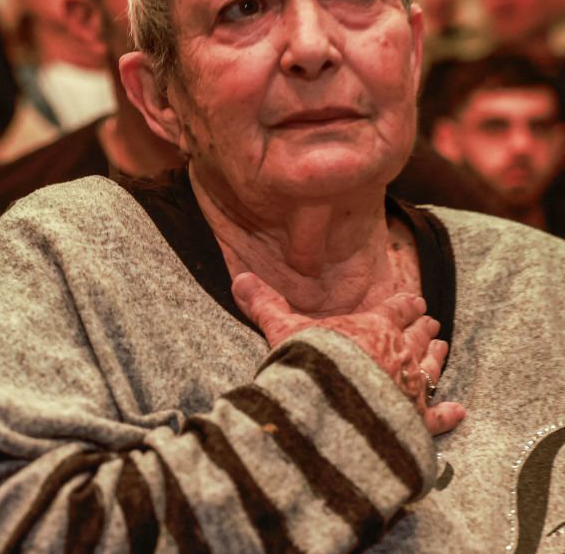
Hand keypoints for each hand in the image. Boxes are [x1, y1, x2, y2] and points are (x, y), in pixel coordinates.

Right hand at [232, 272, 465, 435]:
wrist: (327, 410)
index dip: (404, 305)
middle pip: (418, 336)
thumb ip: (265, 304)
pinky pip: (437, 416)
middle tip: (432, 324)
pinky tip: (459, 410)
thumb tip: (239, 278)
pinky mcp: (414, 421)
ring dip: (438, 358)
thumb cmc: (309, 364)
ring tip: (443, 348)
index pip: (396, 310)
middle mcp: (399, 354)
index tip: (415, 301)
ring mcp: (410, 388)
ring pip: (431, 369)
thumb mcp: (283, 330)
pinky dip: (448, 413)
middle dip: (423, 329)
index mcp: (374, 327)